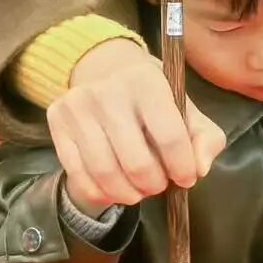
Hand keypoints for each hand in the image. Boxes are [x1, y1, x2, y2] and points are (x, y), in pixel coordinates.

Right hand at [47, 38, 225, 216]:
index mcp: (146, 81)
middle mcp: (107, 91)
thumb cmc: (153, 96)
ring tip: (139, 189)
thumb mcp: (186, 108)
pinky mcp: (56, 122)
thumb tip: (200, 169)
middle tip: (159, 184)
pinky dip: (102, 194)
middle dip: (154, 184)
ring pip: (105, 174)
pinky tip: (115, 189)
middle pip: (136, 162)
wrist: (104, 69)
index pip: (170, 136)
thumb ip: (206, 138)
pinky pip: (79, 177)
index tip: (186, 178)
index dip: (182, 167)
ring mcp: (77, 107)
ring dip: (129, 193)